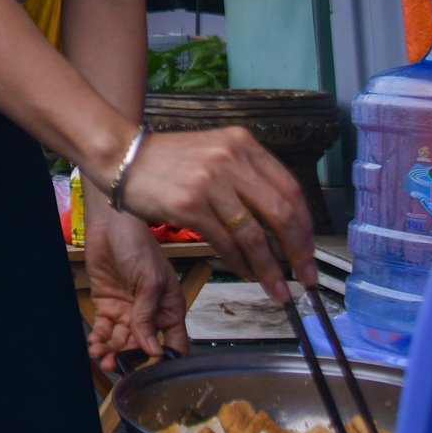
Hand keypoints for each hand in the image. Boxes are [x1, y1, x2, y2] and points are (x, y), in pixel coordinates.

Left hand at [85, 212, 188, 365]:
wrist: (110, 224)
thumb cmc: (139, 246)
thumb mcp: (149, 281)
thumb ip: (147, 316)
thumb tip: (153, 351)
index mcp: (169, 308)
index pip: (174, 343)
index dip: (165, 361)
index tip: (152, 375)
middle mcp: (150, 314)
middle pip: (142, 347)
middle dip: (130, 359)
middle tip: (115, 365)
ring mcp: (127, 310)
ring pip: (122, 341)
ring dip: (112, 351)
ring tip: (101, 357)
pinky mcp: (107, 305)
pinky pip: (105, 329)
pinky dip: (100, 339)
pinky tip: (95, 345)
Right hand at [112, 128, 315, 303]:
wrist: (121, 155)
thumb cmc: (168, 160)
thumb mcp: (214, 153)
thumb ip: (246, 177)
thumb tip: (281, 223)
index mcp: (242, 144)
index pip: (290, 189)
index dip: (305, 226)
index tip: (310, 251)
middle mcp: (230, 159)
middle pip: (280, 214)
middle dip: (298, 252)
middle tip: (307, 276)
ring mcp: (210, 182)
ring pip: (254, 235)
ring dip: (270, 268)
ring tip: (278, 288)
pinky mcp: (189, 205)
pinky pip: (226, 242)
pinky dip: (241, 263)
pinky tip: (246, 273)